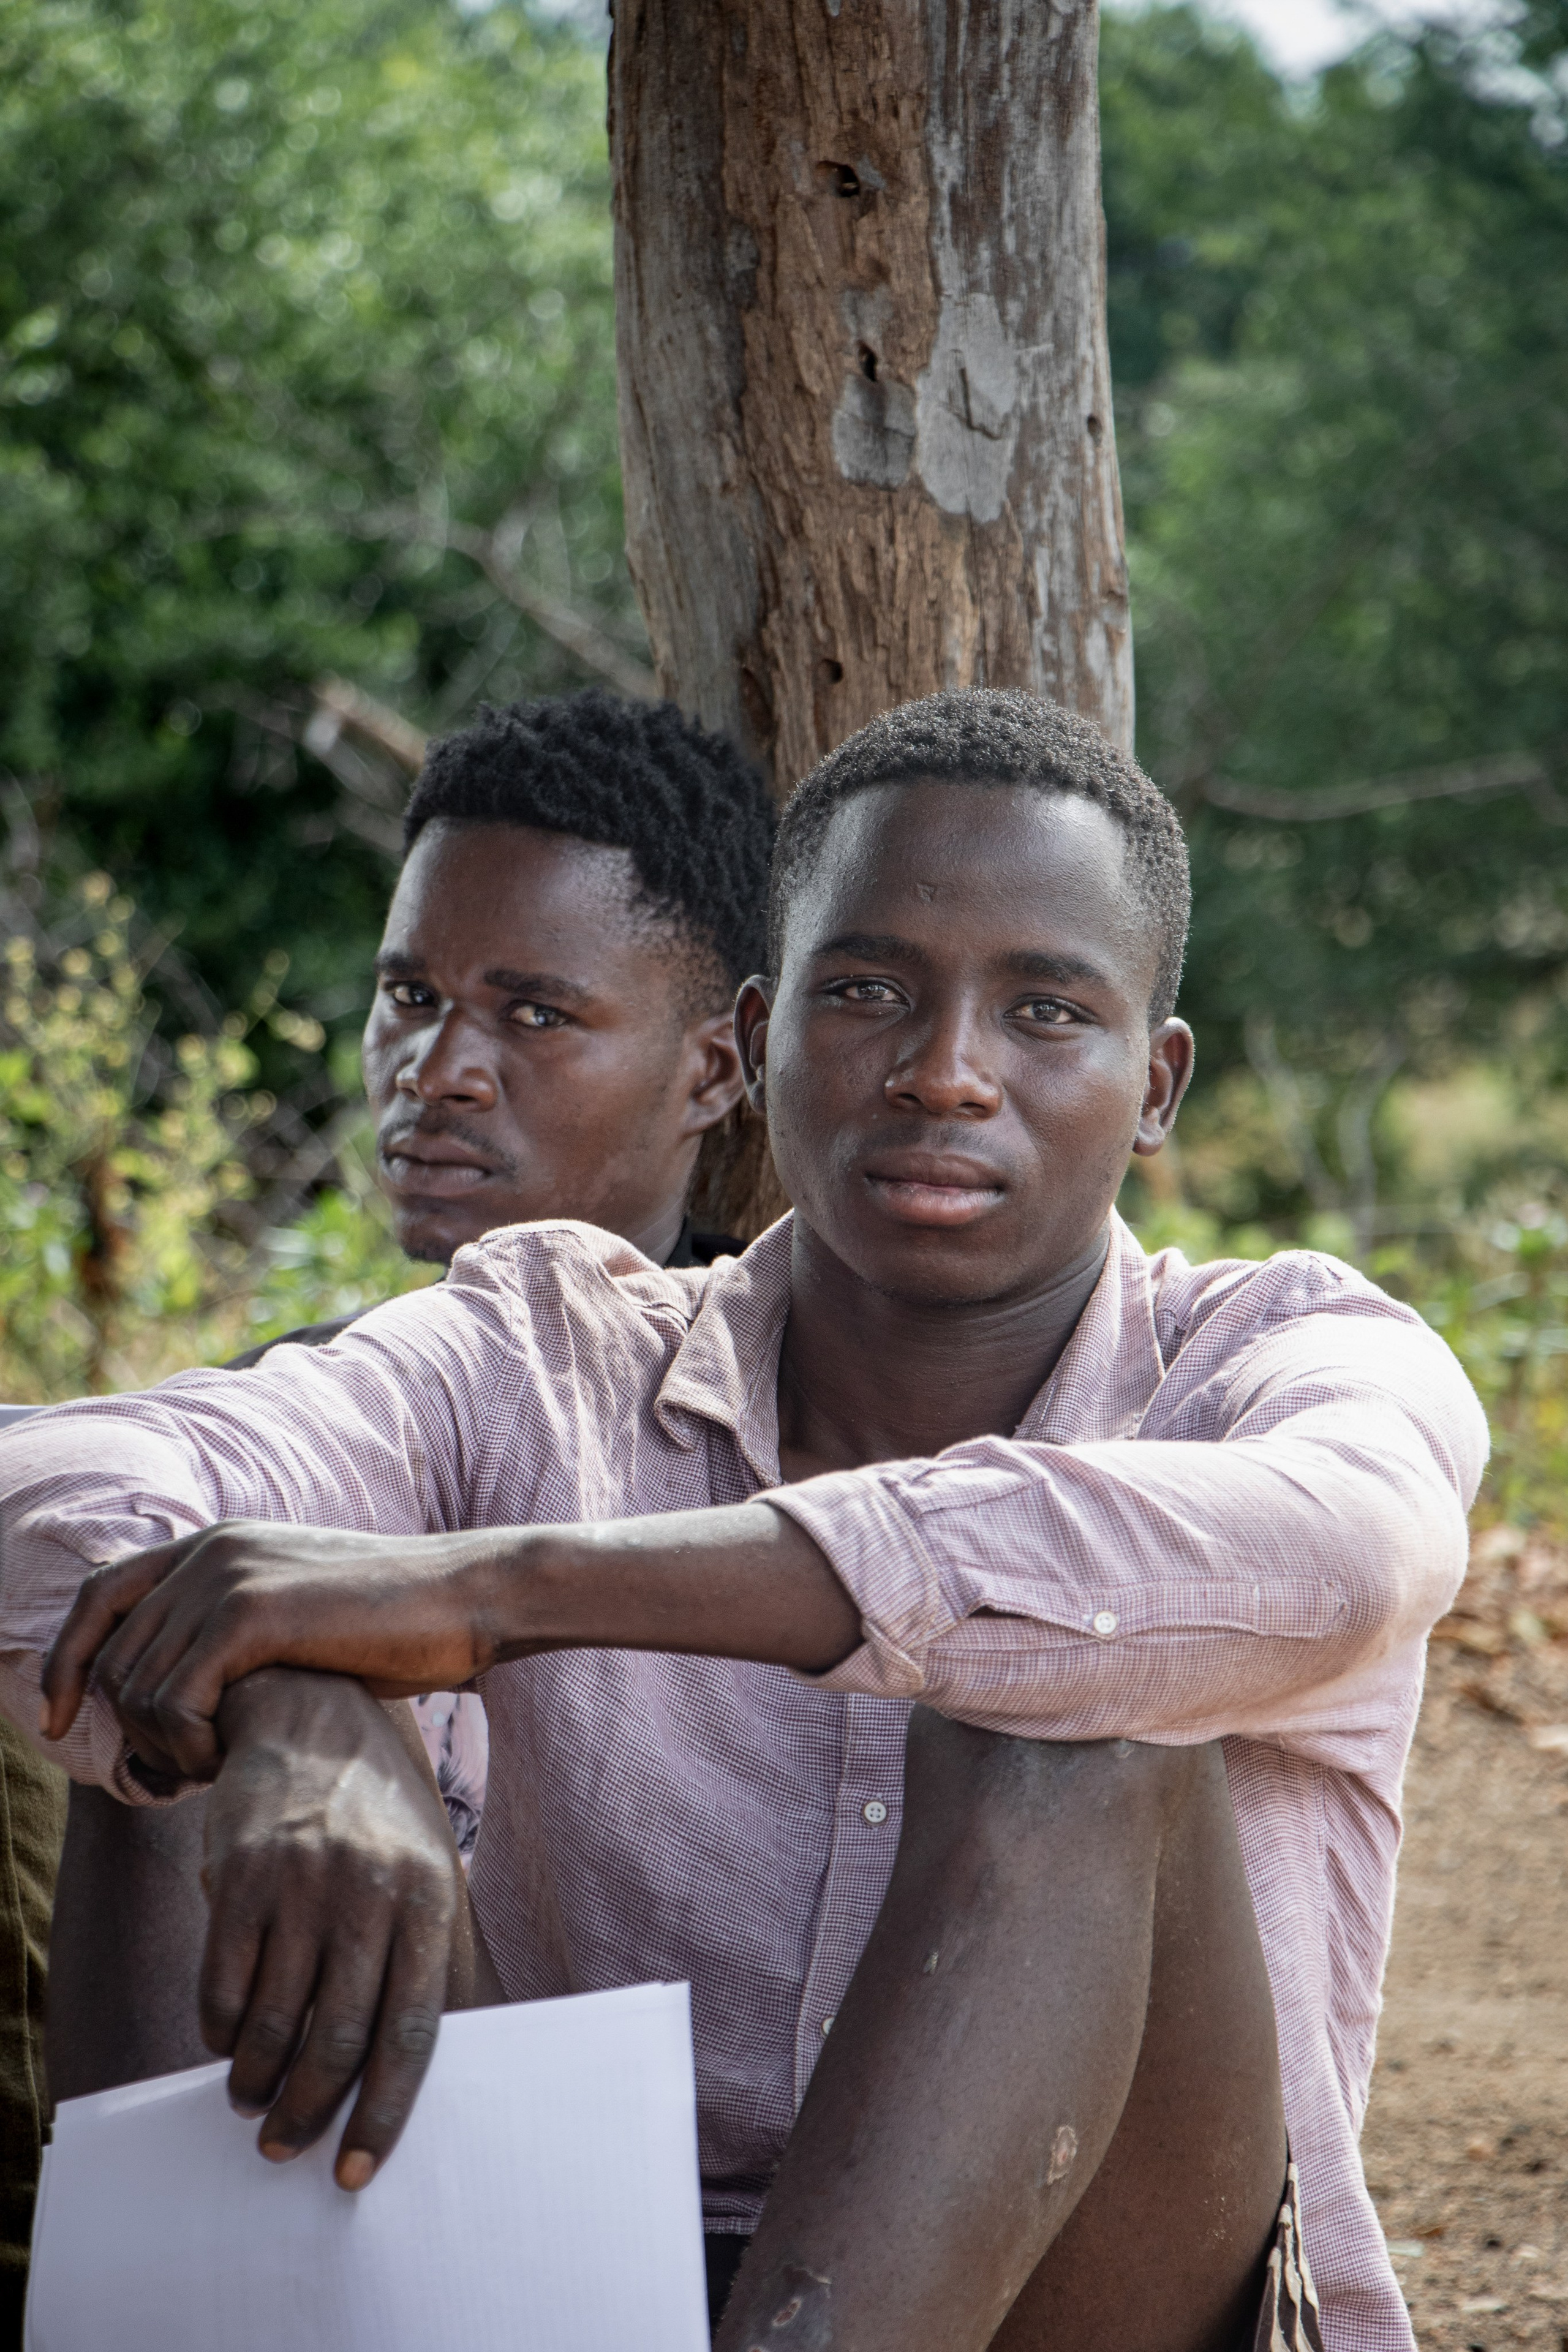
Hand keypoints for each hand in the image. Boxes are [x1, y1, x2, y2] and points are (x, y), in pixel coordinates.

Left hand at [42, 1502, 860, 1782]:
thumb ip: (225, 1643)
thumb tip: (159, 1709)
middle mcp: (208, 1548)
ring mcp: (227, 1574)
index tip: (63, 1722)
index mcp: (214, 1543)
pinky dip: (188, 1743)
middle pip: (109, 1656)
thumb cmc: (395, 1630)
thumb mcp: (295, 1625)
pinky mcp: (250, 1611)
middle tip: (188, 1767)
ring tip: (222, 1760)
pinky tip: (230, 1755)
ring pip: (135, 1686)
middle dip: (133, 1728)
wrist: (469, 1601)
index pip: (96, 1598)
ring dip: (166, 1744)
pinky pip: (172, 1697)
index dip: (66, 1662)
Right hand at [201, 1668, 466, 2188]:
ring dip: (257, 2083)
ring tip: (253, 2100)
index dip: (383, 2114)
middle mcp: (368, 1892)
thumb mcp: (430, 1868)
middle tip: (285, 2146)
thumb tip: (429, 2069)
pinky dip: (222, 2032)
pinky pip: (224, 1984)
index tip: (354, 2173)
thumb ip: (431, 1958)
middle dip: (309, 2112)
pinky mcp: (241, 1873)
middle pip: (337, 2040)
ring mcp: (302, 1881)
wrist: (311, 1717)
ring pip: (273, 2023)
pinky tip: (228, 2041)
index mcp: (428, 1899)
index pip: (410, 2034)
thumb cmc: (380, 1815)